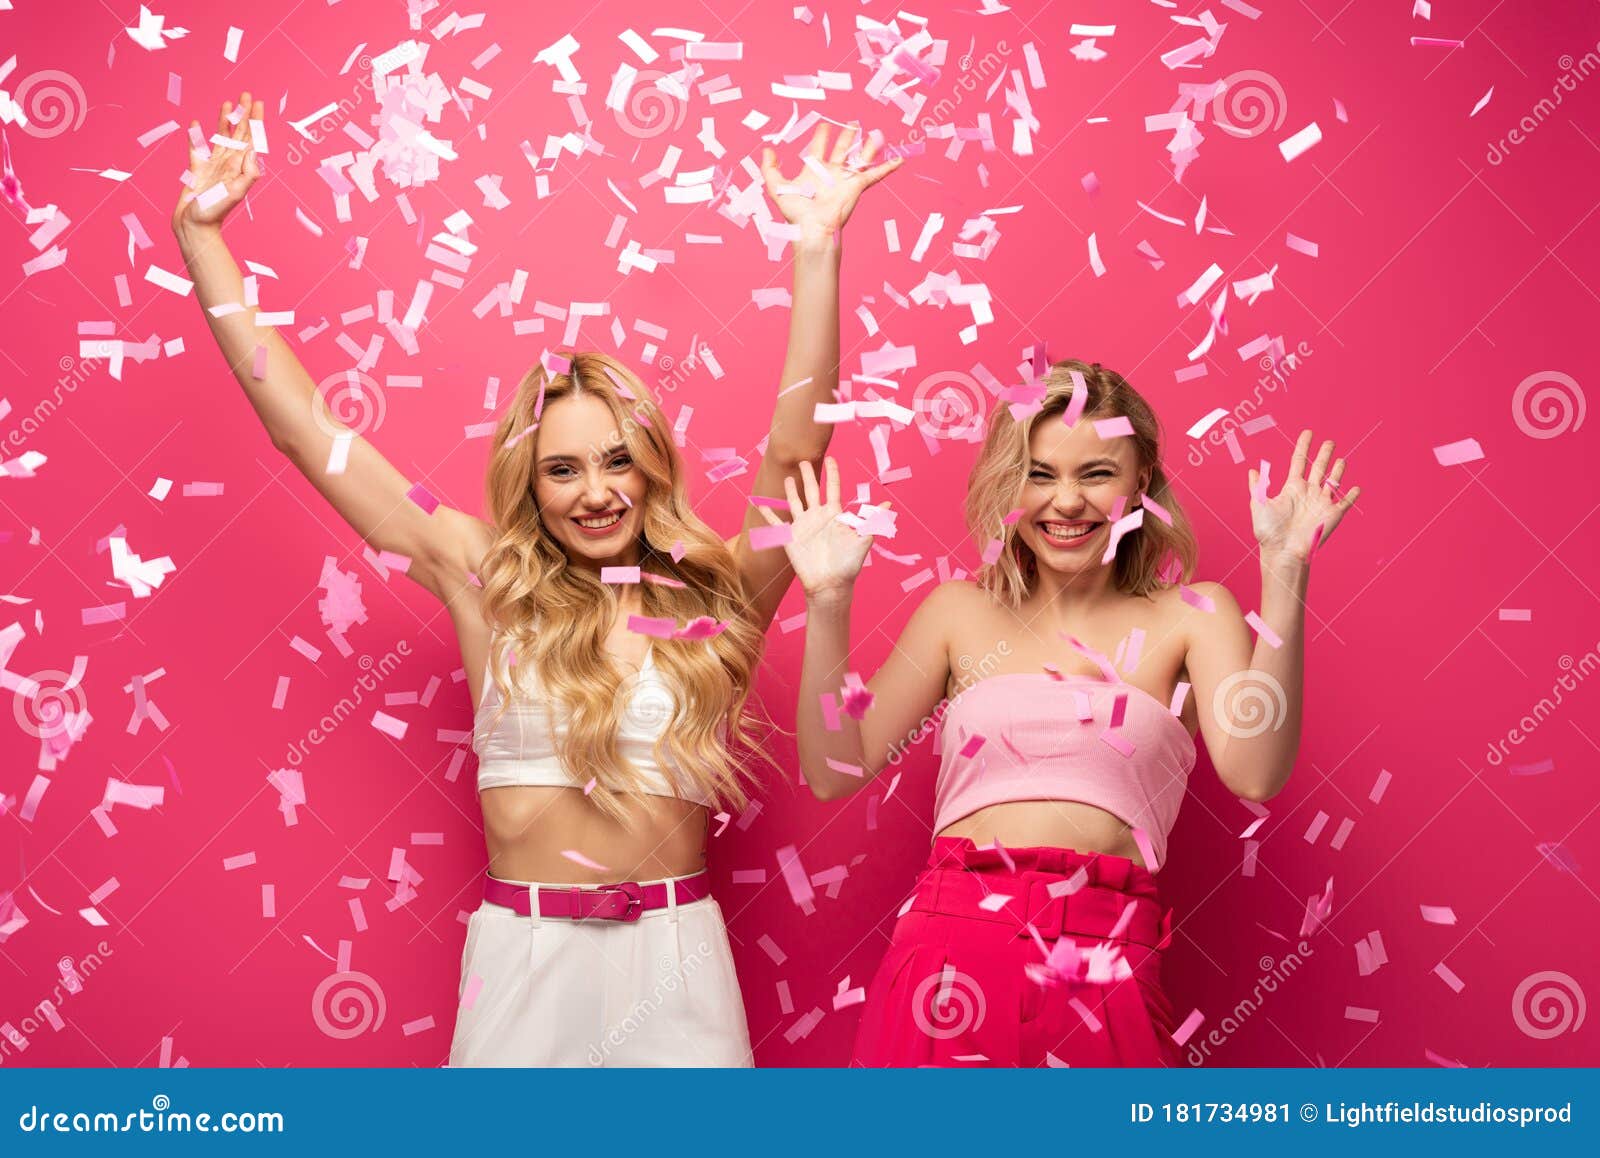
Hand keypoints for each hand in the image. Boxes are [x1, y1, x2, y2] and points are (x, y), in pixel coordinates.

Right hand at [172, 92, 262, 236]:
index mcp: (239, 167)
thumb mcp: (235, 193)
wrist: (195, 228)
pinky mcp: (197, 171)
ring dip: (224, 120)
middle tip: (246, 94)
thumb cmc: (214, 213)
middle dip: (243, 114)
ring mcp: (213, 167)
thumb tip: (253, 151)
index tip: (258, 103)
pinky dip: (196, 136)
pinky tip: (194, 124)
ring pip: (220, 137)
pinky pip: (196, 148)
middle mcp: (228, 164)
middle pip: (238, 134)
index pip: (250, 139)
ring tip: (227, 103)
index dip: (255, 121)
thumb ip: (247, 173)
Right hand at [758, 457, 882, 598]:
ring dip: (790, 490)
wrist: (830, 585)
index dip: (832, 473)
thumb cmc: (848, 564)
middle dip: (808, 475)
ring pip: (795, 502)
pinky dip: (768, 513)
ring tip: (787, 478)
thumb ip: (872, 521)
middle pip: (811, 490)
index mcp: (835, 514)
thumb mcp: (863, 541)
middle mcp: (818, 517)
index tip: (831, 459)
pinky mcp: (790, 537)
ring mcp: (803, 526)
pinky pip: (776, 522)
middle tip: (804, 460)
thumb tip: (888, 505)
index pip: (833, 488)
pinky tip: (760, 504)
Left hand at [761, 123, 902, 240]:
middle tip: (853, 123)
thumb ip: (770, 168)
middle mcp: (831, 174)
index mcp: (814, 172)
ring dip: (868, 146)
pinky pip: (875, 174)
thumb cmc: (796, 212)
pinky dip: (888, 167)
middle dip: (847, 136)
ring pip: (859, 158)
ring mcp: (845, 179)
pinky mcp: (857, 186)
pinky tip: (899, 160)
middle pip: (842, 149)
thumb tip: (767, 149)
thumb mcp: (777, 187)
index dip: (821, 137)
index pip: (818, 149)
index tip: (824, 126)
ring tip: (875, 132)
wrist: (813, 229)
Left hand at [1250, 429, 1361, 562]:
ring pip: (1333, 481)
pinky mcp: (1332, 515)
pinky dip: (1351, 495)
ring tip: (1341, 460)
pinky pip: (1345, 502)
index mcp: (1292, 488)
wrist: (1282, 551)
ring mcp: (1321, 503)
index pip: (1299, 461)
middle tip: (1329, 441)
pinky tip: (1356, 488)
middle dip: (1324, 454)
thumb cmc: (1268, 531)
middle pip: (1318, 468)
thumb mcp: (1259, 504)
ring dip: (1338, 470)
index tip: (1308, 433)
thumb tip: (1253, 470)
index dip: (1303, 446)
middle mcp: (1308, 493)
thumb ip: (1258, 486)